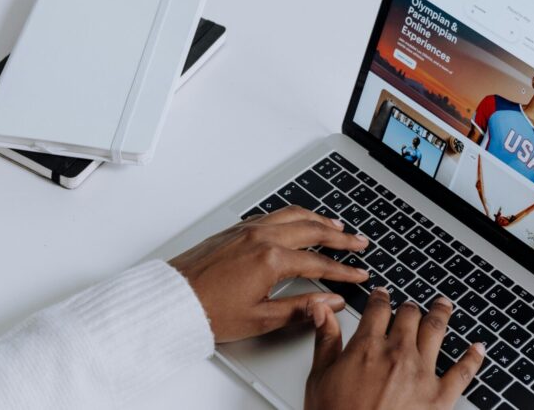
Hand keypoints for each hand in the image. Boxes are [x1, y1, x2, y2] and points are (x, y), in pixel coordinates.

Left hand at [169, 206, 369, 342]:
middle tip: (359, 242)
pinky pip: (273, 214)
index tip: (359, 274)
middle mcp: (262, 237)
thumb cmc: (209, 310)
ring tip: (337, 225)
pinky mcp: (236, 229)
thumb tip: (330, 302)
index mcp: (271, 260)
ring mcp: (248, 230)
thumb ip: (301, 308)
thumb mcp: (260, 319)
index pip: (319, 263)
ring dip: (319, 219)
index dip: (343, 271)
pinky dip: (294, 215)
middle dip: (340, 237)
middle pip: (312, 230)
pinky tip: (299, 220)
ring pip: (293, 215)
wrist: (173, 299)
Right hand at [305, 289, 484, 409]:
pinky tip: (478, 348)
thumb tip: (322, 311)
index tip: (383, 295)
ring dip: (441, 315)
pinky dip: (473, 357)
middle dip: (410, 307)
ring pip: (436, 331)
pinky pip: (463, 372)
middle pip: (409, 316)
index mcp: (367, 347)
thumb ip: (325, 340)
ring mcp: (421, 373)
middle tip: (412, 306)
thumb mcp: (319, 378)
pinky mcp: (440, 397)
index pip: (377, 310)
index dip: (381, 298)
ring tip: (444, 306)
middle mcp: (397, 354)